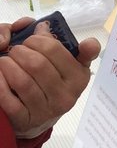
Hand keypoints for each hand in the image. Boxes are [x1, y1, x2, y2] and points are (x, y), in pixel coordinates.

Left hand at [0, 19, 100, 139]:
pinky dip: (0, 83)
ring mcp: (46, 110)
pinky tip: (0, 76)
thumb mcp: (63, 62)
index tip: (31, 40)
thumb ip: (56, 40)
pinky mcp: (26, 120)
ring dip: (7, 65)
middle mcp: (66, 95)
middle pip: (37, 64)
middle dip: (19, 51)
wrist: (39, 120)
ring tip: (5, 62)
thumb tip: (42, 26)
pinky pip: (8, 99)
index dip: (37, 40)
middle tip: (15, 51)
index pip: (55, 49)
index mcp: (79, 76)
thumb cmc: (51, 83)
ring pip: (22, 80)